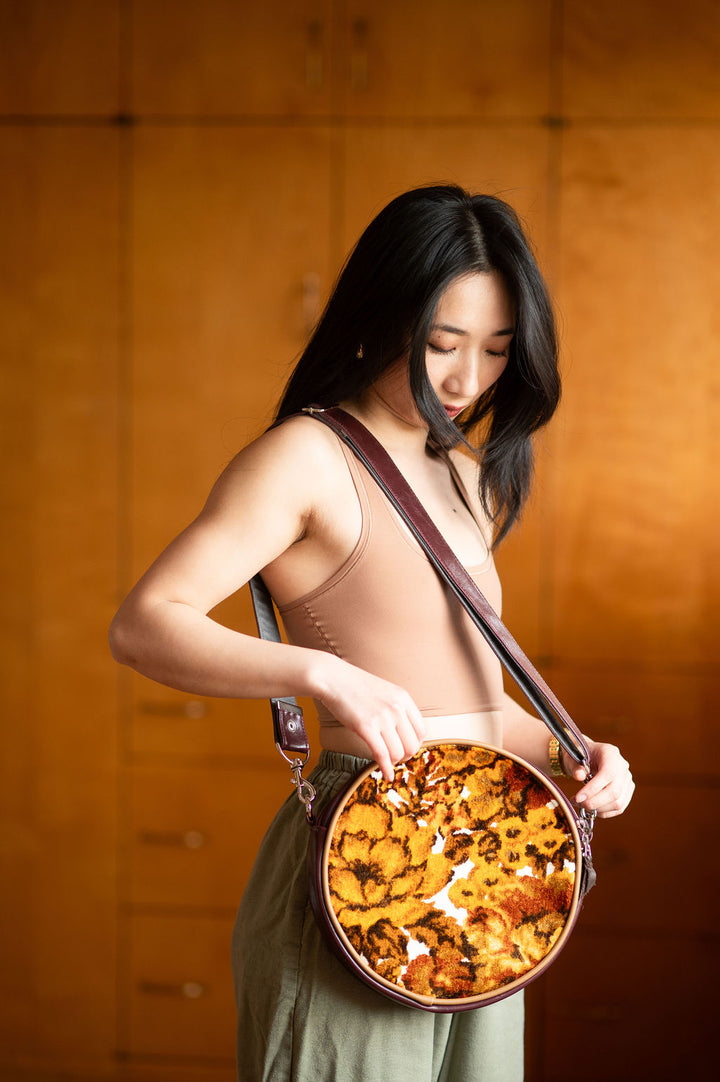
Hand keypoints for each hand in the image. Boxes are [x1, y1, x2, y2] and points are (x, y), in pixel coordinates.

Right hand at [317, 657, 426, 780]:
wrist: (332, 678)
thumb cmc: (354, 686)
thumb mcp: (384, 692)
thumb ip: (396, 708)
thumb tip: (403, 733)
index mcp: (403, 698)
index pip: (422, 730)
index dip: (415, 744)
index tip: (406, 749)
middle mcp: (397, 708)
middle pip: (412, 744)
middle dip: (405, 756)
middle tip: (395, 759)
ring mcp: (382, 717)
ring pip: (398, 753)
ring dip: (393, 762)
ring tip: (386, 762)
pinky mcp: (366, 727)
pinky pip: (382, 755)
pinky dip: (386, 769)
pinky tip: (386, 775)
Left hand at [565, 740, 634, 818]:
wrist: (588, 756)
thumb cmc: (580, 755)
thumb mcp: (574, 757)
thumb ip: (576, 767)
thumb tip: (579, 776)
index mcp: (611, 753)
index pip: (607, 774)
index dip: (593, 789)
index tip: (578, 798)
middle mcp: (623, 766)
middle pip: (615, 791)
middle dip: (594, 802)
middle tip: (578, 803)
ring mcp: (627, 780)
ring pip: (618, 802)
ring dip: (598, 809)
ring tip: (582, 805)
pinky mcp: (627, 791)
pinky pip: (619, 807)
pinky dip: (604, 812)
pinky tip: (592, 808)